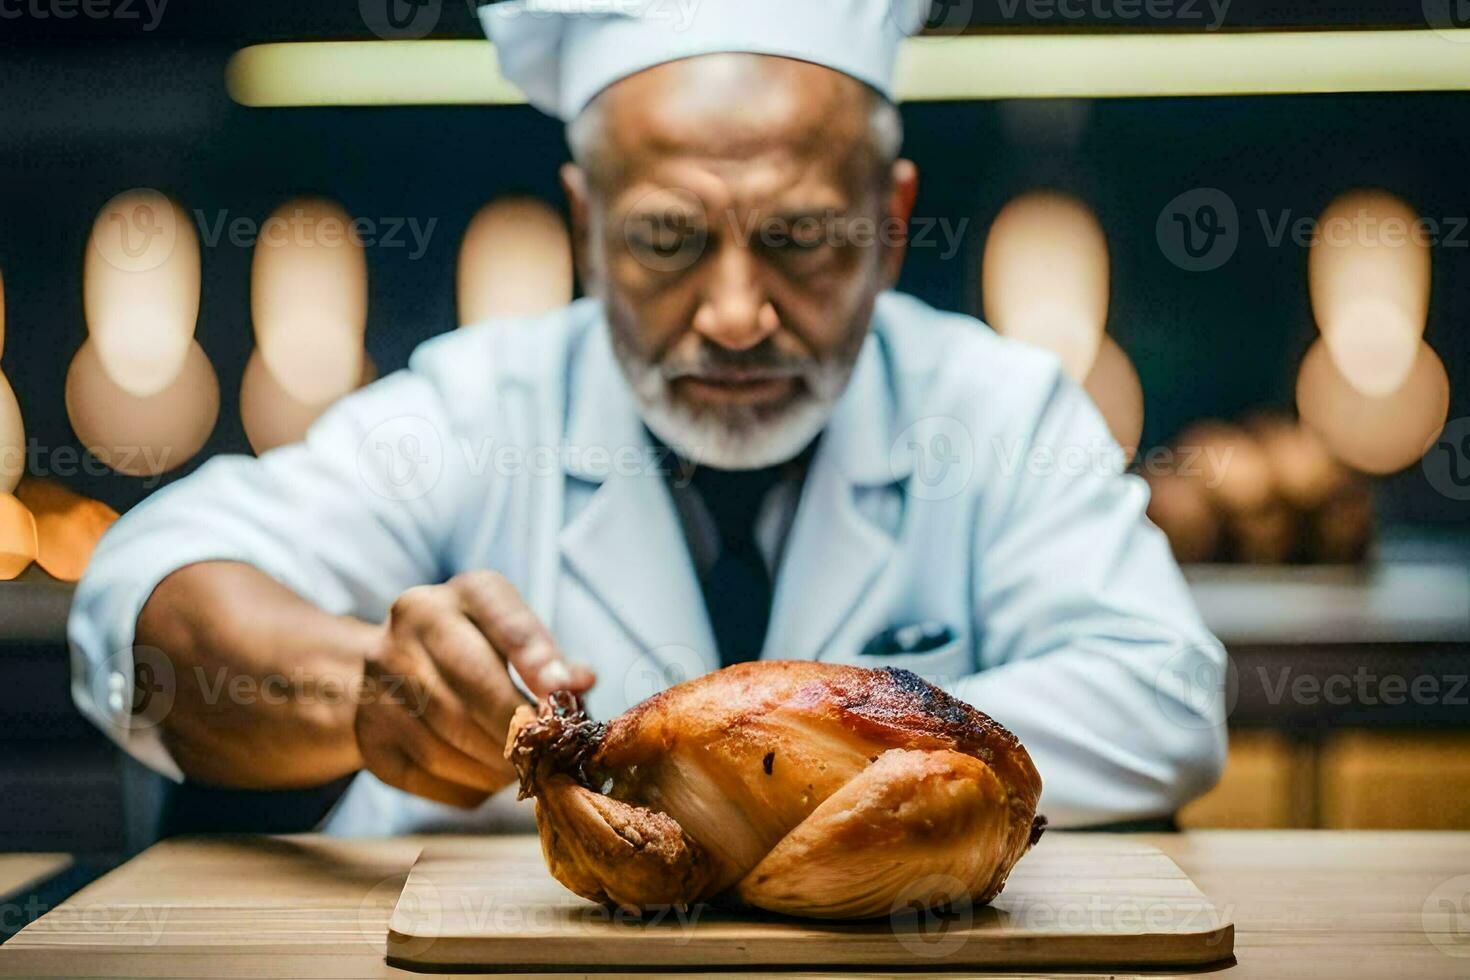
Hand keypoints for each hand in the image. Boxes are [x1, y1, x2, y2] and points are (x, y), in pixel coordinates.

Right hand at [355, 571, 594, 807]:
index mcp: (460, 595)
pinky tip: (487, 781)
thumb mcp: (506, 632)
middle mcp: (411, 628)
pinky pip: (425, 774)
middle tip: (548, 751)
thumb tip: (579, 684)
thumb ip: (543, 655)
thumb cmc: (467, 649)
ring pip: (449, 739)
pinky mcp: (368, 733)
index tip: (567, 694)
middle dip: (521, 728)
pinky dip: (467, 786)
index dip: (539, 661)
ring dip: (496, 765)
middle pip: (475, 687)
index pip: (506, 623)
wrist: (383, 670)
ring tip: (522, 769)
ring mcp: (380, 680)